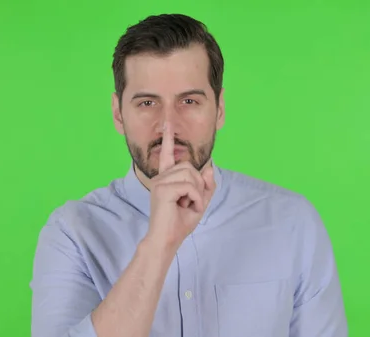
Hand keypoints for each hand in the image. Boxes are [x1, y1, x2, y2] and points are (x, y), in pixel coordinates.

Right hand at [145, 122, 215, 249]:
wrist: (167, 240)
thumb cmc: (179, 224)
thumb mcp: (199, 202)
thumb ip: (206, 185)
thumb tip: (209, 167)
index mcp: (166, 179)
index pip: (167, 155)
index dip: (168, 139)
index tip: (168, 123)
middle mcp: (161, 178)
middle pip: (190, 167)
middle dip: (199, 185)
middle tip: (191, 203)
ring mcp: (160, 182)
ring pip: (191, 175)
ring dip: (198, 193)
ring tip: (189, 206)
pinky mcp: (163, 189)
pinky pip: (190, 186)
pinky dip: (196, 199)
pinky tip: (189, 208)